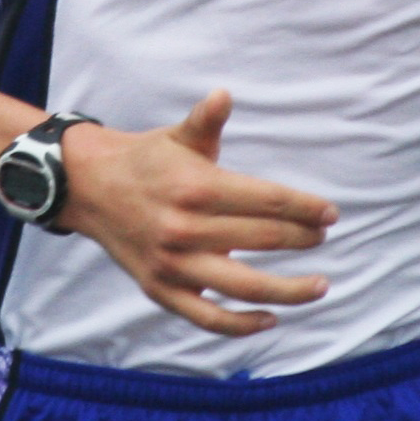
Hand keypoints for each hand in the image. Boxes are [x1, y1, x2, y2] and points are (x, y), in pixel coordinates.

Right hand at [56, 92, 337, 336]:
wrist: (88, 188)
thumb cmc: (147, 160)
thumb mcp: (178, 137)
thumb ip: (207, 120)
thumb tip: (224, 95)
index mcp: (195, 187)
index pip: (267, 200)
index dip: (304, 208)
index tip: (331, 214)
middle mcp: (184, 228)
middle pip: (262, 238)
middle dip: (302, 239)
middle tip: (322, 237)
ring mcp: (172, 264)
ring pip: (243, 285)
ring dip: (288, 290)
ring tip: (319, 286)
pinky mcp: (160, 289)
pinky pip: (206, 317)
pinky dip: (240, 325)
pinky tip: (270, 319)